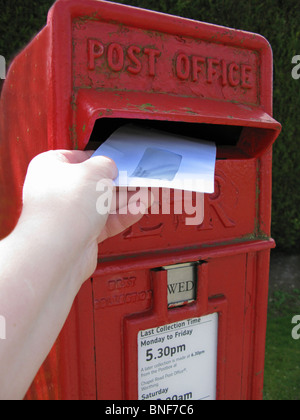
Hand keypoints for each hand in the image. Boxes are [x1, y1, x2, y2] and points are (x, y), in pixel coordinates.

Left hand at [20, 149, 151, 282]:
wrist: (58, 250)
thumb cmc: (65, 209)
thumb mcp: (94, 171)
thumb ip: (106, 164)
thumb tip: (110, 167)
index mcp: (50, 168)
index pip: (78, 158)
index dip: (100, 159)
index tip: (117, 162)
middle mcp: (57, 192)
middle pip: (94, 184)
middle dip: (119, 183)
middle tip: (136, 180)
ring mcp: (69, 216)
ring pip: (102, 205)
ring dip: (126, 200)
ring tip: (145, 195)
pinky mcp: (81, 236)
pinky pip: (106, 223)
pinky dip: (122, 216)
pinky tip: (137, 210)